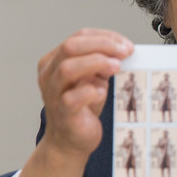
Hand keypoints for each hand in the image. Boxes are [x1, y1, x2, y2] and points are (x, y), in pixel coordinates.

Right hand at [37, 28, 134, 159]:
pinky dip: (91, 91)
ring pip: (67, 68)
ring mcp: (53, 93)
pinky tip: (102, 93)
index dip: (105, 37)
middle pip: (70, 46)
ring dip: (96, 63)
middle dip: (102, 45)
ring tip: (116, 67)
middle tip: (125, 52)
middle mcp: (49, 74)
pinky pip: (73, 98)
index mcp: (55, 60)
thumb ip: (103, 62)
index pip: (79, 36)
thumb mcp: (94, 78)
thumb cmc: (83, 106)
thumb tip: (123, 49)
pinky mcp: (62, 113)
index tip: (126, 44)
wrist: (71, 140)